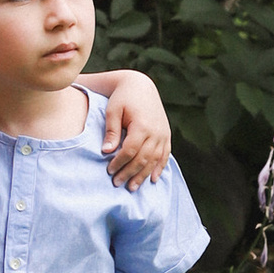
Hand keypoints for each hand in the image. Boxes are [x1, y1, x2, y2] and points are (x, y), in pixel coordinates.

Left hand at [99, 72, 172, 190]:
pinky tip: (153, 179)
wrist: (140, 85)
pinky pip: (165, 155)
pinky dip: (159, 167)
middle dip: (129, 173)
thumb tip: (107, 151)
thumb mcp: (113, 110)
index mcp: (142, 125)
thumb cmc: (122, 98)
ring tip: (132, 187)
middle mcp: (156, 131)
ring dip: (143, 175)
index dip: (119, 162)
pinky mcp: (166, 134)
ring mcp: (163, 134)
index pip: (130, 150)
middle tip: (117, 183)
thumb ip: (111, 131)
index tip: (109, 171)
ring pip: (154, 160)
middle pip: (143, 158)